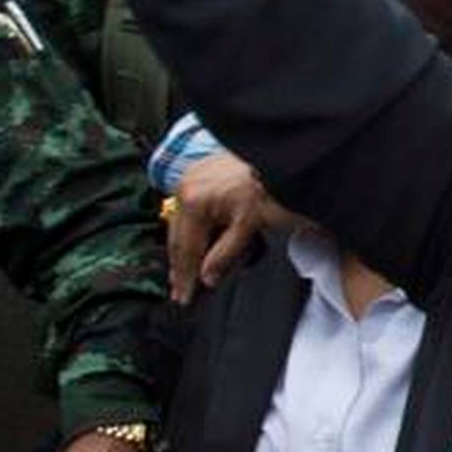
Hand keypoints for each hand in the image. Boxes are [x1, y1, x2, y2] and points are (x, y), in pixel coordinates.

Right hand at [166, 151, 281, 303]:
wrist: (275, 153)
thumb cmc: (266, 185)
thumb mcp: (249, 224)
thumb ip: (226, 253)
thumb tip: (207, 278)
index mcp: (195, 202)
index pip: (188, 250)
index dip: (187, 277)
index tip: (184, 298)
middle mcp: (185, 190)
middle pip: (178, 239)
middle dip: (179, 268)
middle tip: (177, 292)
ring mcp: (187, 181)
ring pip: (179, 225)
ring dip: (182, 251)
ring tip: (181, 275)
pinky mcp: (194, 176)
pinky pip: (185, 211)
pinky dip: (188, 231)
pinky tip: (192, 245)